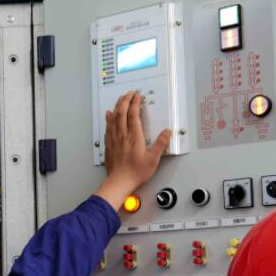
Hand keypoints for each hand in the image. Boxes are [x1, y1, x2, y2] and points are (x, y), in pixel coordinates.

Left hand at [94, 91, 171, 210]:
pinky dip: (109, 118)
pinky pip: (108, 127)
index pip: (134, 115)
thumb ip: (160, 144)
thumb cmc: (135, 173)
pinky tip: (109, 114)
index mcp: (134, 137)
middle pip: (122, 112)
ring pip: (114, 118)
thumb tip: (167, 132)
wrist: (119, 182)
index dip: (135, 103)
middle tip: (130, 93)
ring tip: (121, 99)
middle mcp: (123, 135)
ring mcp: (115, 139)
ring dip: (117, 106)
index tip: (138, 97)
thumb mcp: (153, 159)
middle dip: (126, 100)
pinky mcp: (110, 144)